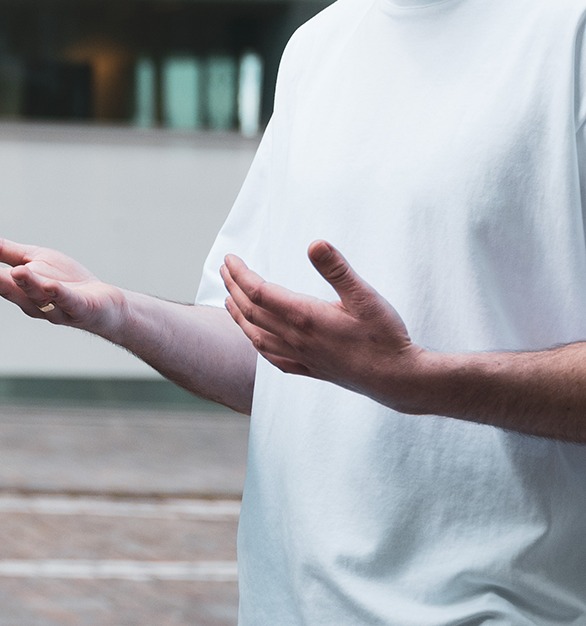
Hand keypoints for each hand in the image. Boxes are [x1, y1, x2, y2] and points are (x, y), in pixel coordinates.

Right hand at [0, 233, 125, 337]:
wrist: (104, 304)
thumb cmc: (64, 281)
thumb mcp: (30, 259)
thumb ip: (1, 251)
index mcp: (17, 288)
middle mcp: (30, 300)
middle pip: (7, 288)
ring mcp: (54, 306)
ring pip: (37, 295)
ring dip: (26, 284)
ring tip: (15, 271)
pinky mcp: (78, 307)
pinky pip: (66, 300)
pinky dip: (58, 293)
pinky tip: (50, 284)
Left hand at [221, 242, 422, 405]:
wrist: (401, 381)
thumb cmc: (385, 337)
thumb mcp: (365, 297)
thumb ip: (338, 270)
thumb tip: (315, 243)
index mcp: (305, 317)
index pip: (259, 292)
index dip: (240, 274)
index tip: (230, 258)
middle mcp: (297, 339)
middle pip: (252, 312)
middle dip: (233, 288)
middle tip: (224, 270)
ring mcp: (302, 357)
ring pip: (257, 337)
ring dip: (238, 316)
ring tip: (228, 300)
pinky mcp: (313, 371)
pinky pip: (274, 359)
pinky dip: (257, 345)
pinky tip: (256, 341)